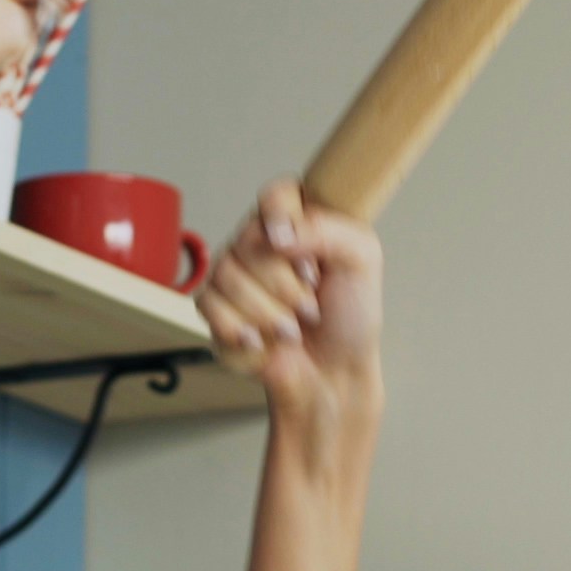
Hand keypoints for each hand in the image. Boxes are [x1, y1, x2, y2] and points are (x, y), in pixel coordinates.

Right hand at [196, 181, 383, 421]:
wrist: (333, 374)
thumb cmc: (350, 318)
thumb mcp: (361, 261)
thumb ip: (326, 229)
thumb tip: (276, 233)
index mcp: (300, 221)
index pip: (275, 195)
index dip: (278, 217)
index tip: (291, 247)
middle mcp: (263, 242)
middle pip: (248, 240)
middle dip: (285, 285)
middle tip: (311, 306)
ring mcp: (236, 275)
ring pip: (227, 276)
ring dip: (267, 313)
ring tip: (292, 330)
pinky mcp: (217, 308)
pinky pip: (208, 305)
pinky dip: (238, 328)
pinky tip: (261, 341)